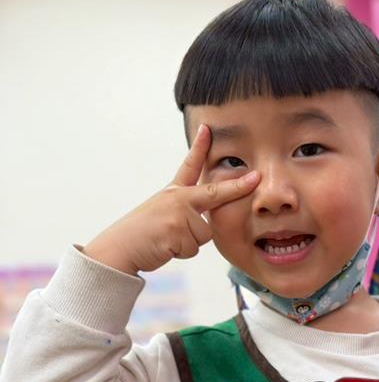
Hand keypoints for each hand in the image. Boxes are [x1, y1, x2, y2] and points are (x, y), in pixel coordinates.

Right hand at [82, 124, 259, 275]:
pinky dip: (182, 252)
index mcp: (173, 192)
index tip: (207, 129)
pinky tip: (165, 247)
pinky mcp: (179, 231)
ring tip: (167, 240)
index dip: (199, 147)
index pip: (189, 166)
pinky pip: (194, 247)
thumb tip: (203, 225)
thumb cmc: (142, 235)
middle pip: (215, 193)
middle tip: (256, 178)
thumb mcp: (162, 215)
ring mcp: (179, 213)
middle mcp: (178, 198)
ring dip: (188, 243)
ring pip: (204, 233)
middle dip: (237, 187)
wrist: (120, 248)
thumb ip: (185, 213)